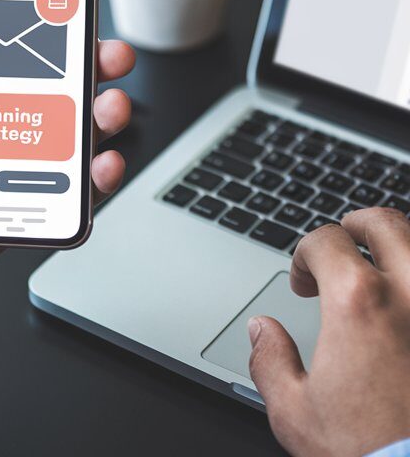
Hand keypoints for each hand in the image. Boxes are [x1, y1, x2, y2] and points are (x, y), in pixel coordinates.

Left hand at [0, 0, 135, 309]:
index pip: (13, 42)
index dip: (48, 22)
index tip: (71, 2)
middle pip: (58, 82)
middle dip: (94, 64)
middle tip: (111, 54)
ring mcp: (13, 159)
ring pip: (75, 130)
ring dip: (106, 114)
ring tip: (112, 108)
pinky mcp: (25, 198)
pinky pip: (72, 186)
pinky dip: (98, 175)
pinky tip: (103, 164)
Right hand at [248, 208, 409, 456]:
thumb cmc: (367, 454)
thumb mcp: (295, 412)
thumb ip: (269, 361)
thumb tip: (261, 332)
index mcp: (357, 301)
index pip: (326, 240)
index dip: (303, 254)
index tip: (302, 283)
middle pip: (385, 224)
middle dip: (358, 225)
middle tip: (348, 238)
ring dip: (400, 248)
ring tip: (387, 264)